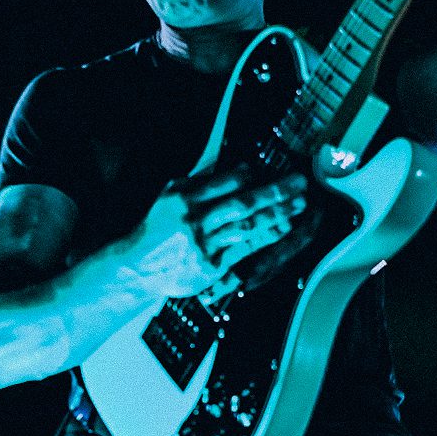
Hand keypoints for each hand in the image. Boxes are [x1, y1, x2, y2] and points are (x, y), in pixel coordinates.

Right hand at [137, 165, 314, 300]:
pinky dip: (265, 238)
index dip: (249, 174)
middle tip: (299, 183)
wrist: (137, 267)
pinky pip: (244, 249)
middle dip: (275, 192)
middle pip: (242, 203)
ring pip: (247, 227)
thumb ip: (200, 182)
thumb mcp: (169, 197)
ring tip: (298, 204)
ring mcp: (204, 245)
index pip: (224, 182)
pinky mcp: (211, 266)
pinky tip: (282, 229)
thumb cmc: (157, 229)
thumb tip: (237, 169)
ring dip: (277, 214)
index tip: (267, 168)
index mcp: (183, 198)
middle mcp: (195, 220)